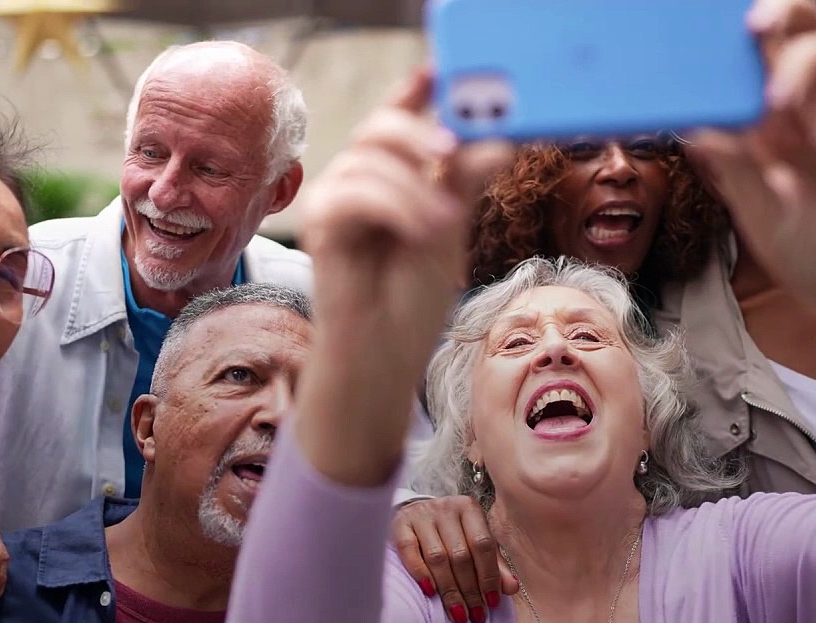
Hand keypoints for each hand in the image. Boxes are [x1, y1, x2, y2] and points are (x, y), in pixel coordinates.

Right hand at [294, 68, 511, 486]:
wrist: (384, 359)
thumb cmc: (412, 306)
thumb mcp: (450, 235)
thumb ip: (461, 184)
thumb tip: (495, 139)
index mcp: (392, 183)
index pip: (398, 123)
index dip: (413, 92)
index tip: (438, 71)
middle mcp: (359, 187)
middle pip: (377, 129)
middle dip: (416, 130)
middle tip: (449, 150)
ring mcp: (336, 206)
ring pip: (367, 160)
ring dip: (413, 187)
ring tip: (443, 224)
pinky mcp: (320, 229)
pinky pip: (350, 193)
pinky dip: (391, 206)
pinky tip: (416, 233)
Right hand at [393, 497, 518, 622]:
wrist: (417, 514)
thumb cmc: (453, 533)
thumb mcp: (476, 543)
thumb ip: (494, 564)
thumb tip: (511, 587)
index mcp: (469, 509)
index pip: (482, 544)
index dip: (489, 575)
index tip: (492, 603)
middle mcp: (446, 508)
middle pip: (460, 554)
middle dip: (470, 590)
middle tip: (475, 615)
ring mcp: (421, 514)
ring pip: (437, 557)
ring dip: (449, 589)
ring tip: (458, 613)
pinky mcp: (400, 523)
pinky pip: (409, 550)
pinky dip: (420, 573)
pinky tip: (430, 593)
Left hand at [688, 0, 815, 442]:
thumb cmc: (811, 252)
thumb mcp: (760, 216)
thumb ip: (734, 169)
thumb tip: (694, 127)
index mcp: (755, 127)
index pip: (736, 67)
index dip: (720, 45)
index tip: (697, 38)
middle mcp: (795, 111)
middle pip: (788, 33)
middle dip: (772, 16)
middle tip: (753, 28)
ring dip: (800, 65)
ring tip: (783, 105)